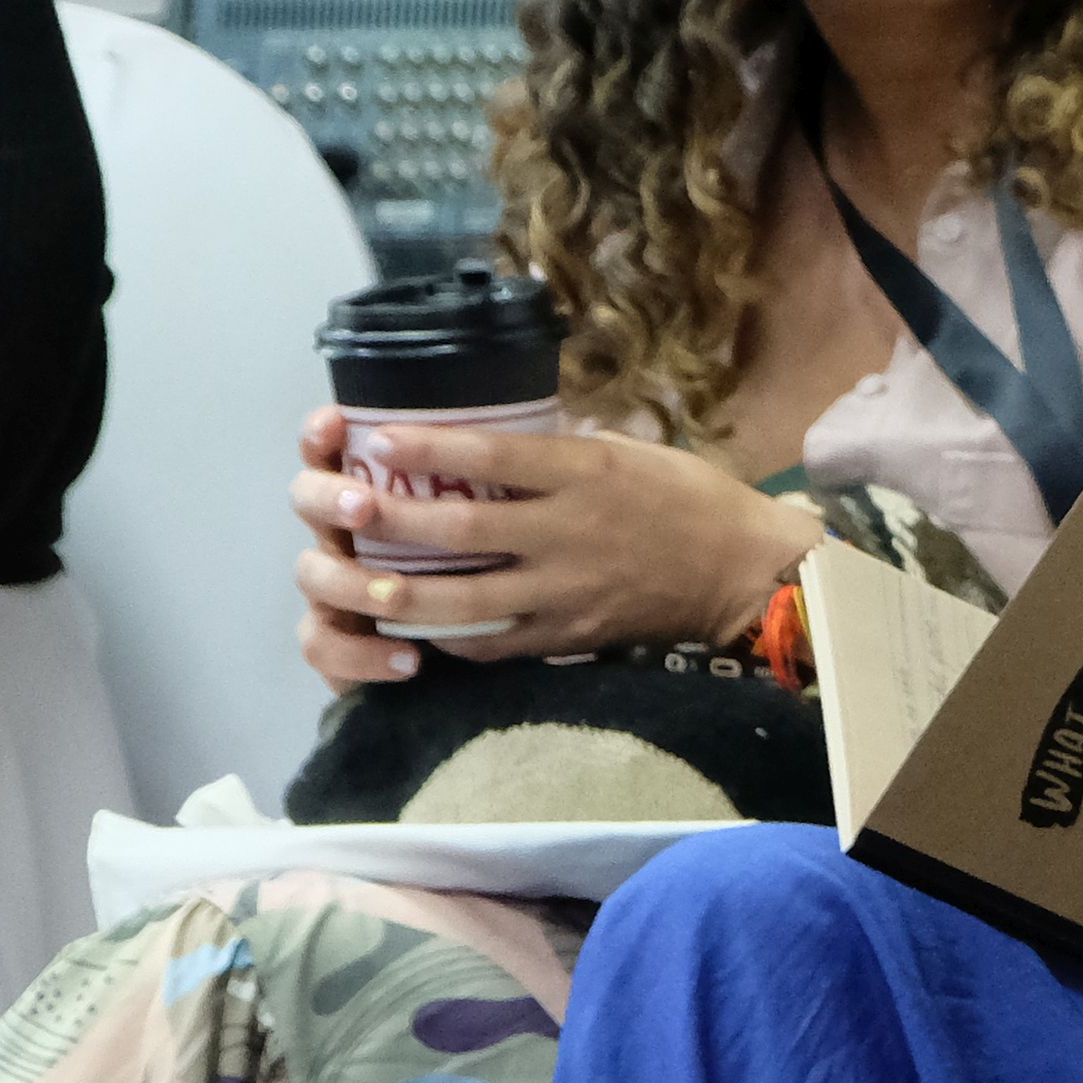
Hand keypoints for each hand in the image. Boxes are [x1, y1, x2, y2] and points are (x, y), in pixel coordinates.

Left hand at [287, 405, 815, 679]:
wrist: (742, 569)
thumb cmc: (685, 497)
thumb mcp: (623, 451)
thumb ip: (555, 452)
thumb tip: (487, 441)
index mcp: (583, 473)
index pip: (491, 455)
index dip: (427, 447)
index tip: (374, 438)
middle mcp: (569, 531)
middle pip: (461, 527)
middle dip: (391, 518)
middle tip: (340, 505)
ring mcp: (565, 590)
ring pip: (465, 596)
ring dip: (400, 591)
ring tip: (354, 580)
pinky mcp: (568, 636)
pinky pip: (495, 643)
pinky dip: (449, 639)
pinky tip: (412, 629)